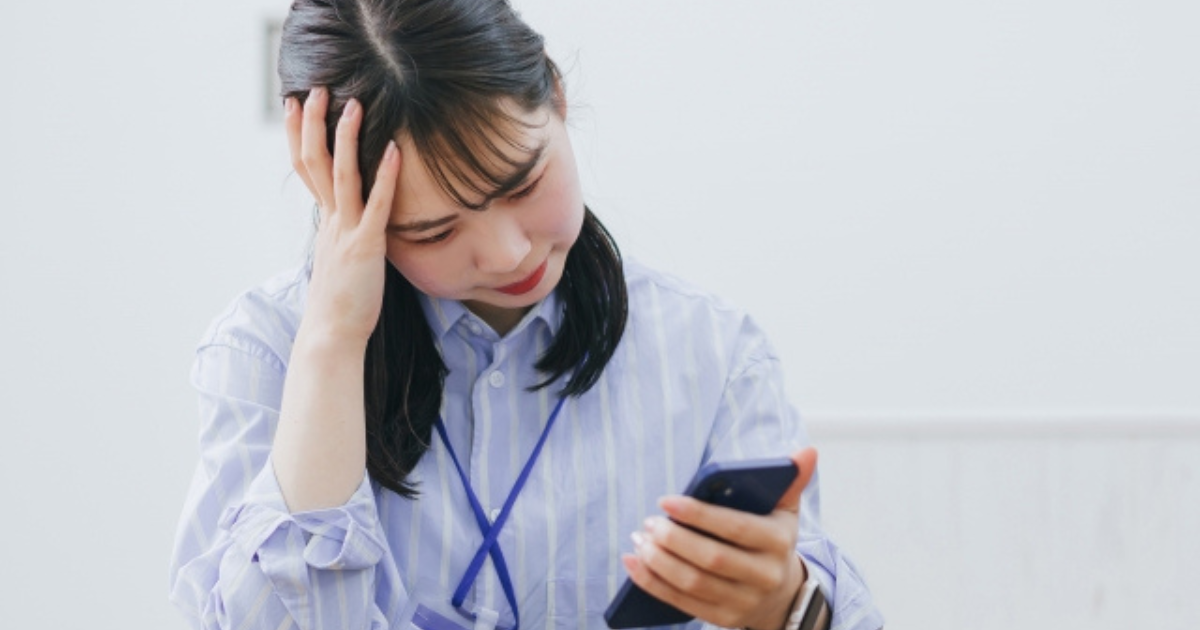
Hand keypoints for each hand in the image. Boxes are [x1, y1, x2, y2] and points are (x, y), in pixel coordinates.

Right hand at [285, 87, 399, 347]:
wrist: (331, 335)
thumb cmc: (341, 303)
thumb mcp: (340, 260)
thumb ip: (343, 237)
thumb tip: (350, 225)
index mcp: (324, 223)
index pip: (306, 169)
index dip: (298, 135)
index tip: (295, 105)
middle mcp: (330, 221)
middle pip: (314, 162)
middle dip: (313, 124)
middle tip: (314, 89)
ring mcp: (346, 232)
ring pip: (341, 175)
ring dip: (346, 137)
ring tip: (352, 104)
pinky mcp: (366, 246)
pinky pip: (376, 205)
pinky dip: (385, 176)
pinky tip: (394, 150)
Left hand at [623, 448, 818, 629]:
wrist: (781, 594)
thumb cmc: (772, 540)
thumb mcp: (785, 512)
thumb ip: (791, 481)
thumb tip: (807, 451)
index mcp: (778, 542)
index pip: (735, 527)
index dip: (698, 514)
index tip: (664, 501)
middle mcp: (765, 575)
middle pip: (712, 559)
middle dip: (674, 540)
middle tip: (648, 522)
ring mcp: (745, 602)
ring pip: (694, 583)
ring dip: (659, 562)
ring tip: (639, 540)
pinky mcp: (724, 619)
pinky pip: (682, 603)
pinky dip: (653, 584)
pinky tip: (634, 564)